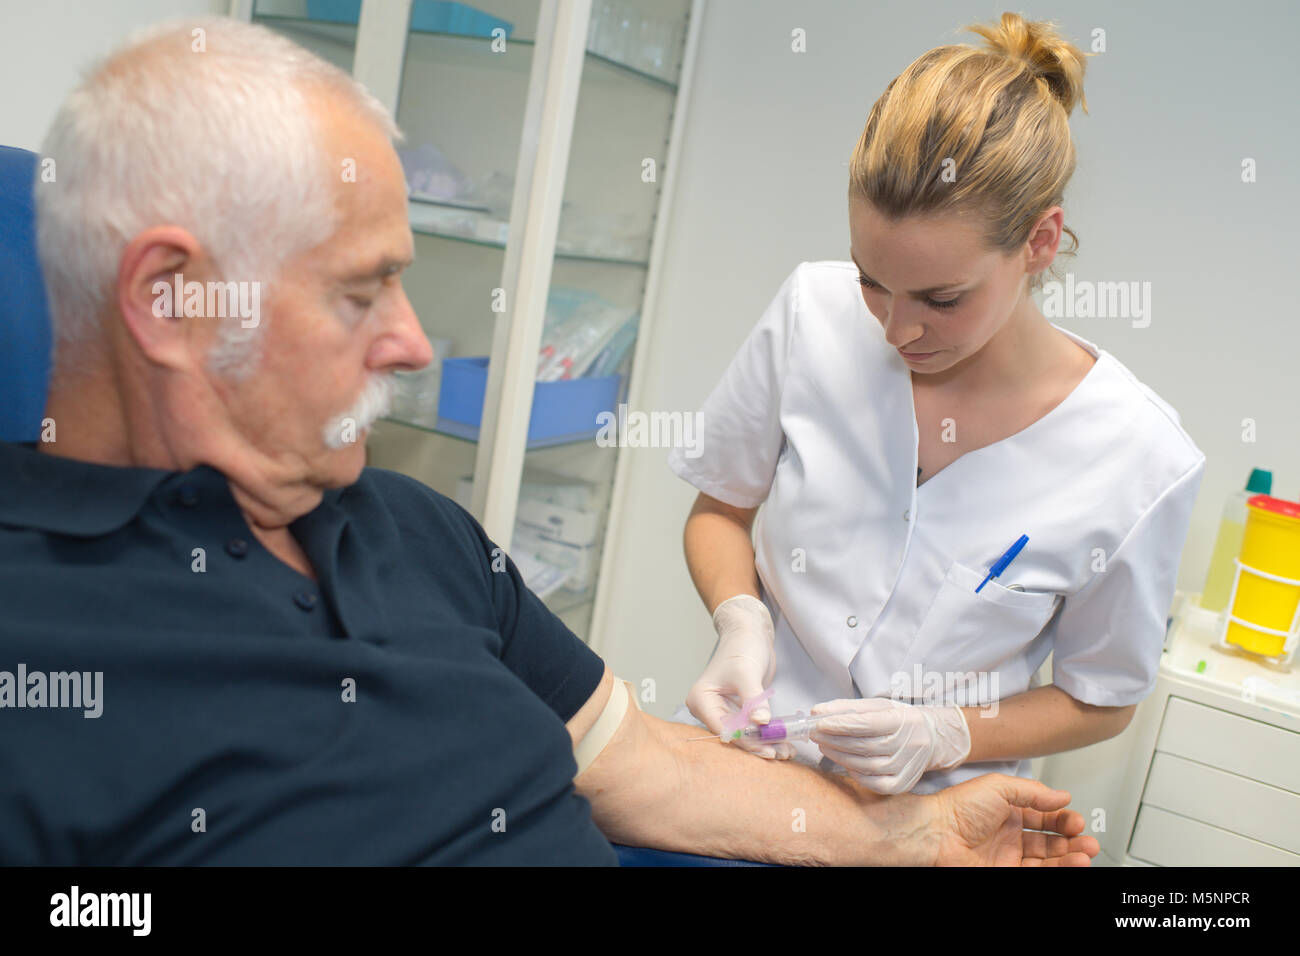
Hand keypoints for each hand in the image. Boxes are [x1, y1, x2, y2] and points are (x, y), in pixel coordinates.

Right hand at [686, 595, 792, 758]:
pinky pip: (752, 727)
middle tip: (781, 753)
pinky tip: (784, 741)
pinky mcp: (739, 710)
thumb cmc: (742, 646)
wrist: (750, 632)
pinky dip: (767, 733)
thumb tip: (761, 724)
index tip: (768, 749)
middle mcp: (710, 708)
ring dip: (765, 742)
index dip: (746, 740)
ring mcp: (725, 710)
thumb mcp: (746, 672)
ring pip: (745, 734)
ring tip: (787, 751)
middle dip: (758, 745)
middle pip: (734, 735)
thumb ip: (753, 700)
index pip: (723, 728)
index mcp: (701, 700)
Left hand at [811, 697, 969, 792]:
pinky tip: (843, 762)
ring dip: (839, 756)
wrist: (932, 740)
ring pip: (865, 765)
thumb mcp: (878, 706)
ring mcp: (906, 768)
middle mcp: (907, 745)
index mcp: (902, 720)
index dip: (841, 724)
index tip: (818, 722)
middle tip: (814, 734)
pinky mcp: (902, 785)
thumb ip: (847, 707)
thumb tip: (817, 711)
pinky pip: (872, 783)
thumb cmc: (899, 720)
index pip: (867, 723)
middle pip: (863, 745)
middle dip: (834, 739)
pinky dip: (854, 773)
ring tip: (824, 745)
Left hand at [925, 773, 1098, 865]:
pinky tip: (1071, 863)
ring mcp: (1007, 856)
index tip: (1075, 820)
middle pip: (1049, 841)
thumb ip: (1033, 792)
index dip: (1061, 819)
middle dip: (1071, 841)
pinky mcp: (1004, 872)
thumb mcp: (999, 787)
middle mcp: (1009, 834)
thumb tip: (1062, 795)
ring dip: (1069, 857)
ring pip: (1047, 860)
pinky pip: (1037, 872)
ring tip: (1086, 854)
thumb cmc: (957, 808)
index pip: (1043, 817)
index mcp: (1007, 811)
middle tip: (1087, 841)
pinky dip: (1057, 869)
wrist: (936, 833)